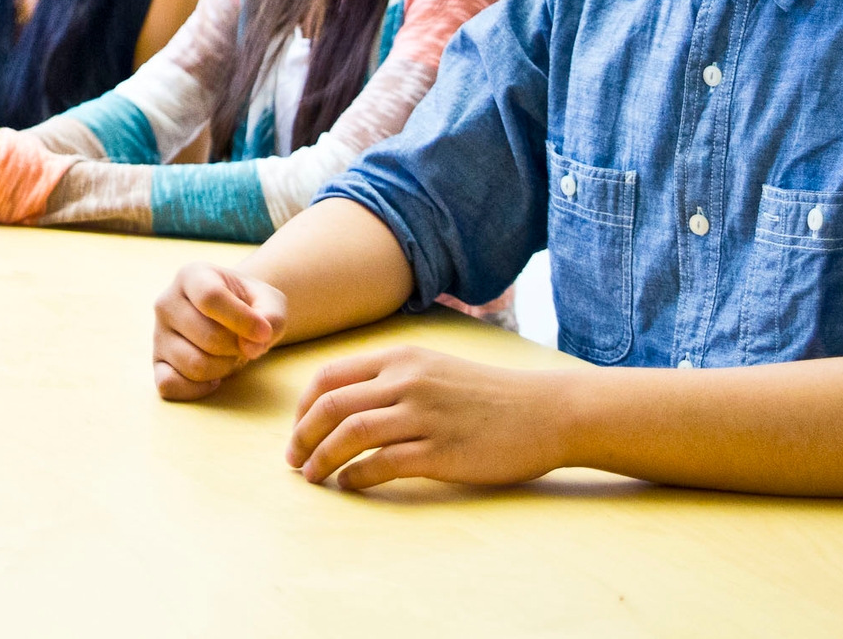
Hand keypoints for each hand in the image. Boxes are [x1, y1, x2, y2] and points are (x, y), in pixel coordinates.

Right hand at [152, 263, 287, 399]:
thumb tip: (249, 348)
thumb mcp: (271, 302)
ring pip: (194, 365)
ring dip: (223, 368)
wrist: (231, 318)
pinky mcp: (156, 362)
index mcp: (192, 275)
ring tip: (228, 356)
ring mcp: (158, 334)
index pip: (211, 297)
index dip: (242, 320)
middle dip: (236, 347)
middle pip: (207, 336)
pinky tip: (213, 379)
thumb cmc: (251, 306)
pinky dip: (198, 389)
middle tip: (243, 343)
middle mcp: (167, 301)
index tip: (264, 332)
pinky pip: (170, 385)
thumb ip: (271, 317)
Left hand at [286, 346, 567, 489]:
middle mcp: (408, 381)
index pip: (329, 377)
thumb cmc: (490, 395)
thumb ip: (393, 377)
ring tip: (313, 476)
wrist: (549, 411)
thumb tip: (342, 403)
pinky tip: (349, 485)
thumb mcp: (436, 368)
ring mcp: (425, 415)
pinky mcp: (441, 452)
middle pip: (331, 405)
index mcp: (402, 357)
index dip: (303, 407)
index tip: (298, 430)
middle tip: (293, 460)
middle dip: (302, 436)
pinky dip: (356, 477)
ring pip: (350, 435)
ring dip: (321, 459)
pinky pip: (382, 465)